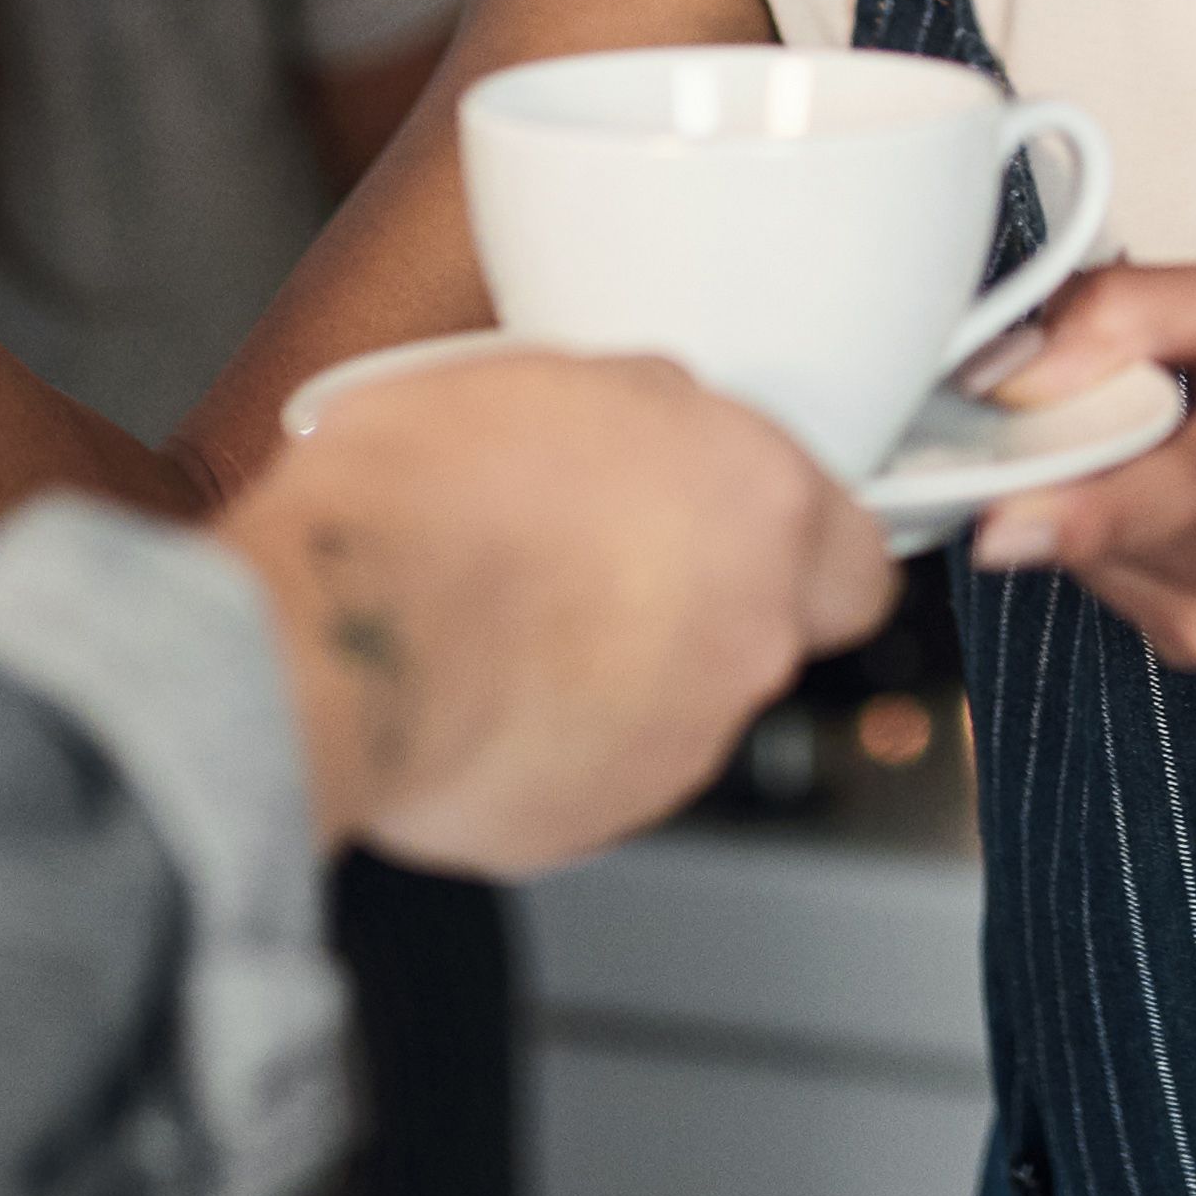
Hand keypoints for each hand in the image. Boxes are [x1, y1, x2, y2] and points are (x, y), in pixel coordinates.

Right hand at [213, 353, 898, 875]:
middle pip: (757, 631)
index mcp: (759, 504)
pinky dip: (545, 741)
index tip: (746, 537)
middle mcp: (746, 631)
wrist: (342, 630)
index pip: (854, 552)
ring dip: (611, 674)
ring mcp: (678, 739)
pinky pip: (589, 772)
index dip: (798, 548)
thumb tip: (646, 429)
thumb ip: (646, 417)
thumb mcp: (551, 376)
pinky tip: (474, 690)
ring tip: (503, 626)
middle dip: (689, 608)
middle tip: (591, 569)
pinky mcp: (595, 818)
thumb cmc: (426, 491)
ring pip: (672, 707)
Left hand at [965, 261, 1195, 678]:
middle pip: (1085, 506)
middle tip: (1149, 385)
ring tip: (1194, 436)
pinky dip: (1118, 525)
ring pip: (1078, 542)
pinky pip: (1105, 573)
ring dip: (1097, 481)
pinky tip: (1191, 486)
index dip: (1074, 510)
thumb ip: (1129, 312)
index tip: (1000, 522)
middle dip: (1069, 438)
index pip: (1169, 495)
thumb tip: (1007, 364)